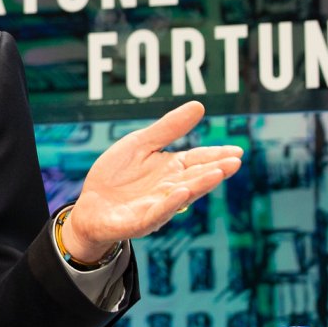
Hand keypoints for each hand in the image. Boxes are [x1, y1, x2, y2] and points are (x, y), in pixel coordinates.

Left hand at [63, 101, 242, 262]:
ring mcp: (156, 206)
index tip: (237, 151)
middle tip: (235, 161)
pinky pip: (156, 212)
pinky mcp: (140, 221)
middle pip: (195, 177)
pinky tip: (181, 191)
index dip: (217, 155)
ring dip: (199, 185)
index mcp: (171, 169)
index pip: (198, 160)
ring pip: (181, 195)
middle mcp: (169, 188)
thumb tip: (199, 105)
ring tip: (217, 173)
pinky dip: (169, 203)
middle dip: (215, 169)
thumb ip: (168, 128)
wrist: (90, 206)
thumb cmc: (117, 174)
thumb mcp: (140, 144)